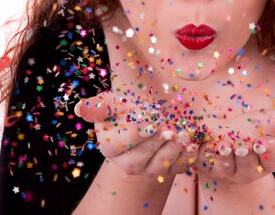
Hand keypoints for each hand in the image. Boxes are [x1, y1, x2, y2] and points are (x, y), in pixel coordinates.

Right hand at [74, 91, 199, 176]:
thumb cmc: (127, 109)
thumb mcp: (113, 104)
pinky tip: (195, 144)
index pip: (118, 144)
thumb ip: (99, 105)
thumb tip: (79, 109)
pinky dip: (188, 157)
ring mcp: (148, 170)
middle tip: (171, 127)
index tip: (150, 121)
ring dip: (174, 150)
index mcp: (110, 146)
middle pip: (139, 158)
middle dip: (156, 142)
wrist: (148, 122)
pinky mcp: (167, 171)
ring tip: (184, 134)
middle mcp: (126, 163)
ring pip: (159, 166)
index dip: (135, 134)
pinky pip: (178, 169)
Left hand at [194, 99, 274, 183]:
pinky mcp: (208, 166)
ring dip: (224, 154)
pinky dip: (203, 153)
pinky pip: (204, 162)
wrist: (228, 134)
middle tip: (243, 145)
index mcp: (270, 159)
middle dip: (245, 154)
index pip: (272, 158)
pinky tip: (203, 143)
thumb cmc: (258, 128)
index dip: (268, 150)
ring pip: (226, 165)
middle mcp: (249, 169)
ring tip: (223, 145)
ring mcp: (227, 170)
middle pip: (247, 164)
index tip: (264, 141)